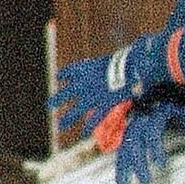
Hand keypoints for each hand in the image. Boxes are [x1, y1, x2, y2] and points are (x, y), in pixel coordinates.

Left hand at [49, 29, 184, 141]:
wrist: (130, 66)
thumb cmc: (129, 58)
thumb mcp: (118, 57)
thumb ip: (119, 60)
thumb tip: (135, 50)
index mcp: (85, 67)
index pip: (68, 71)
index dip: (63, 75)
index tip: (60, 78)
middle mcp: (83, 82)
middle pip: (66, 93)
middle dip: (57, 99)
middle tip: (49, 104)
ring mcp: (92, 95)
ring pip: (76, 109)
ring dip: (68, 118)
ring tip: (60, 125)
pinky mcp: (103, 104)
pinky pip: (95, 117)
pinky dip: (90, 125)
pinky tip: (85, 133)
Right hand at [111, 99, 184, 183]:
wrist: (160, 96)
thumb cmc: (177, 110)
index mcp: (156, 114)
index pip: (153, 133)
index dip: (155, 149)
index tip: (160, 165)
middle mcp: (141, 120)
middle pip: (135, 143)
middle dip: (138, 163)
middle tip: (145, 181)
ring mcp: (132, 127)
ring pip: (124, 147)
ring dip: (124, 166)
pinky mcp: (127, 133)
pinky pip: (121, 150)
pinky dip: (121, 165)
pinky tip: (122, 181)